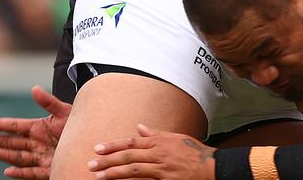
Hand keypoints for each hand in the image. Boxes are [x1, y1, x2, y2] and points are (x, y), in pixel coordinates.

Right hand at [0, 86, 69, 178]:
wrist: (93, 138)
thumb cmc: (78, 124)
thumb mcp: (64, 111)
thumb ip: (48, 102)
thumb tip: (34, 89)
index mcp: (39, 128)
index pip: (17, 126)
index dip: (3, 125)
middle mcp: (37, 143)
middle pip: (14, 143)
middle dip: (0, 141)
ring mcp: (42, 156)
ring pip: (19, 157)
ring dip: (6, 155)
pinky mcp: (49, 168)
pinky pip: (32, 172)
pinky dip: (20, 172)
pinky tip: (8, 171)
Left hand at [88, 125, 214, 179]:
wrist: (210, 166)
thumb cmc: (194, 152)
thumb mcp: (176, 138)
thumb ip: (156, 133)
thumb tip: (140, 127)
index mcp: (160, 141)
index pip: (132, 142)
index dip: (114, 145)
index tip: (98, 148)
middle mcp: (159, 153)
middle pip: (129, 155)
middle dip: (108, 159)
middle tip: (91, 163)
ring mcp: (161, 168)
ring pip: (133, 169)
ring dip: (114, 172)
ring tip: (98, 176)